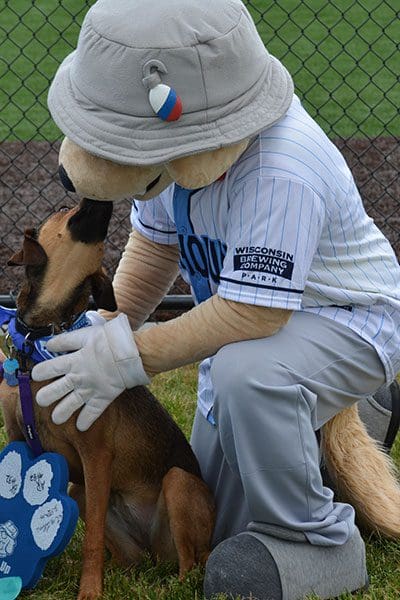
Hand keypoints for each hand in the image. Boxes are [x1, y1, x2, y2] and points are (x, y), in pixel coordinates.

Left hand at [31, 314, 149, 430]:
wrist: (131, 352)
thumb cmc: (109, 340)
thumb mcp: (85, 334)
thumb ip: (65, 341)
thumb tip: (48, 345)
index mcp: (72, 361)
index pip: (46, 370)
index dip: (38, 373)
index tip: (38, 375)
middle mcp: (77, 378)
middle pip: (51, 393)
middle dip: (43, 398)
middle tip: (43, 399)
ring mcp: (89, 390)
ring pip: (67, 408)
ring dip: (59, 415)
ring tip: (57, 417)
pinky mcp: (102, 398)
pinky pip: (91, 414)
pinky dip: (85, 422)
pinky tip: (80, 426)